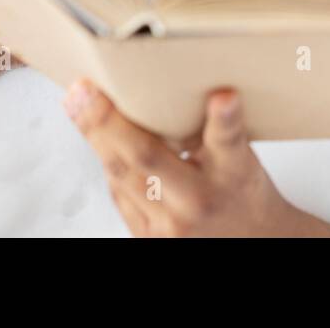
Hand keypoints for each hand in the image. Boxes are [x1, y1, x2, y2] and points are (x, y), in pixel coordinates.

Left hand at [62, 78, 303, 236]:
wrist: (253, 240)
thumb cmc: (242, 192)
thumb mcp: (243, 158)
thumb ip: (216, 130)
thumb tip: (180, 88)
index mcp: (234, 174)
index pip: (229, 141)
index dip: (226, 117)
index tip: (224, 96)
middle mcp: (200, 201)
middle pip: (148, 158)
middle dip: (109, 122)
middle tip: (86, 91)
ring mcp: (170, 226)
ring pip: (120, 176)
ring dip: (94, 137)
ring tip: (76, 103)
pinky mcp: (148, 238)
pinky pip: (118, 193)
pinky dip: (108, 160)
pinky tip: (97, 135)